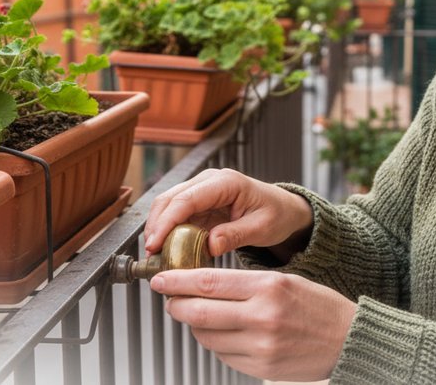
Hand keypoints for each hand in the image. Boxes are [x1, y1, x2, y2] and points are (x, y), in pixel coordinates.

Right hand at [144, 168, 312, 258]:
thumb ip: (235, 235)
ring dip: (158, 228)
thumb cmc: (277, 215)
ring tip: (156, 254)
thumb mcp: (262, 228)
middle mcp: (209, 180)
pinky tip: (166, 249)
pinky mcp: (199, 203)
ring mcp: (201, 190)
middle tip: (151, 254)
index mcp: (225, 182)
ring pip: (167, 205)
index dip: (166, 222)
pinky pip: (176, 215)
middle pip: (170, 198)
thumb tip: (208, 246)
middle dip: (156, 225)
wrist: (284, 210)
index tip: (155, 244)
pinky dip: (167, 231)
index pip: (186, 199)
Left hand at [152, 268, 355, 380]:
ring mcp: (261, 346)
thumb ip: (243, 284)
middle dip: (176, 305)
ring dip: (195, 325)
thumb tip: (199, 286)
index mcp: (268, 287)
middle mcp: (262, 317)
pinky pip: (223, 354)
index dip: (177, 281)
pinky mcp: (260, 367)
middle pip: (199, 312)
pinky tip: (225, 332)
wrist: (347, 338)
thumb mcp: (283, 281)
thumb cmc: (316, 305)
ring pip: (207, 336)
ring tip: (200, 315)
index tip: (160, 279)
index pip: (208, 283)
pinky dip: (215, 342)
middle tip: (169, 299)